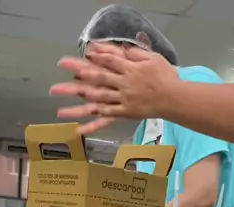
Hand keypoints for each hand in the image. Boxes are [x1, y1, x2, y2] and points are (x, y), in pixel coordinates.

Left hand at [50, 43, 178, 134]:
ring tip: (61, 108)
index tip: (83, 55)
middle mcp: (124, 84)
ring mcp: (123, 100)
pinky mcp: (125, 113)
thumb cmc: (165, 76)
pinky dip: (93, 124)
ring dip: (79, 103)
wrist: (174, 98)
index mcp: (130, 69)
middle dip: (79, 78)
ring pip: (99, 100)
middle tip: (58, 83)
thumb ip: (135, 53)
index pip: (110, 61)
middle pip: (99, 79)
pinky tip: (79, 129)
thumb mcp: (152, 58)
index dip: (96, 57)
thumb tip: (120, 49)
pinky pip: (107, 118)